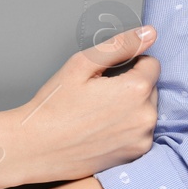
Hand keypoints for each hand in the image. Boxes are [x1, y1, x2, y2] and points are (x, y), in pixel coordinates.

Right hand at [8, 25, 159, 183]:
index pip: (151, 64)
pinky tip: (101, 129)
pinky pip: (140, 132)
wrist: (36, 148)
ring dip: (130, 108)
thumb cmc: (54, 106)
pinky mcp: (135, 155)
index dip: (129, 63)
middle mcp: (146, 118)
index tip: (107, 74)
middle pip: (150, 88)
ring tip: (97, 113)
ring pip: (145, 110)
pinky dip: (126, 128)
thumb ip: (120, 46)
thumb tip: (149, 33)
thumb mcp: (81, 65)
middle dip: (130, 86)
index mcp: (136, 91)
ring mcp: (142, 140)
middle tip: (97, 95)